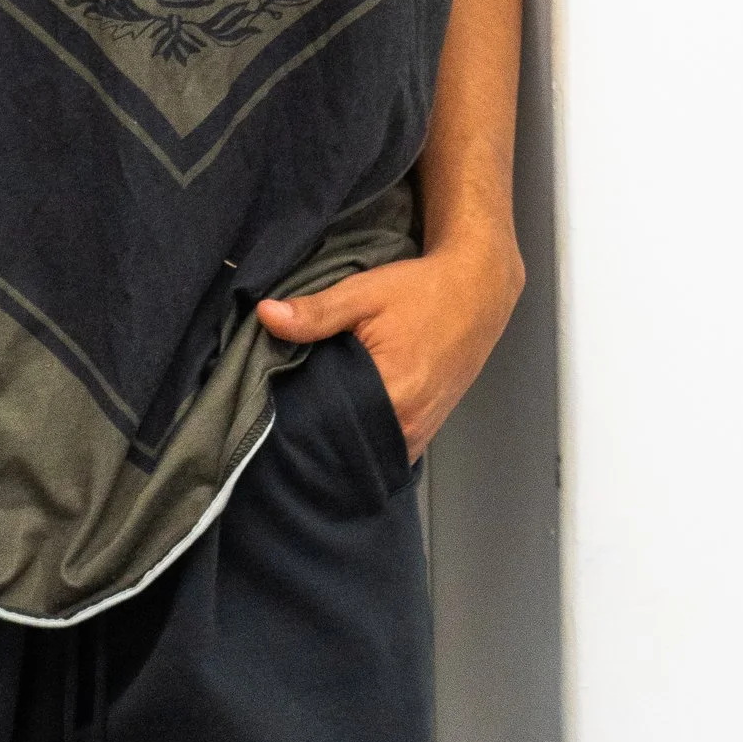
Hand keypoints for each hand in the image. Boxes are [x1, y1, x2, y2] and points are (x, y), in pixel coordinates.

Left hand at [256, 223, 524, 461]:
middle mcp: (409, 427)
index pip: (328, 427)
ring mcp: (421, 434)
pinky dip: (364, 437)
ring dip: (340, 437)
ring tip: (308, 419)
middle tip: (283, 414)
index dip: (297, 419)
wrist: (478, 292)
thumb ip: (316, 312)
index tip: (270, 408)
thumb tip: (264, 316)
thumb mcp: (364, 292)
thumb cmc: (420, 291)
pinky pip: (386, 447)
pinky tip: (342, 420)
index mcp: (392, 396)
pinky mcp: (427, 432)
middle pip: (346, 444)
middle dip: (315, 432)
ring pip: (367, 451)